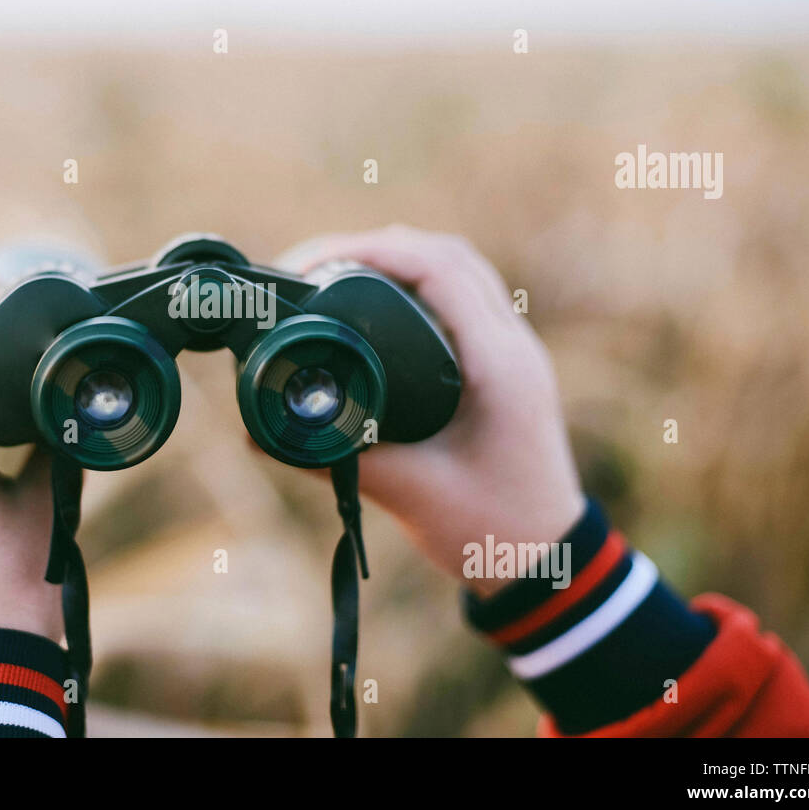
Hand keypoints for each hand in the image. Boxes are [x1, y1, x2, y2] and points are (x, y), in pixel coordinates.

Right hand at [282, 225, 585, 597]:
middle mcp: (511, 343)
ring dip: (392, 257)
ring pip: (454, 267)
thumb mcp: (408, 493)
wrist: (548, 563)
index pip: (436, 267)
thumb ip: (335, 459)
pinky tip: (370, 302)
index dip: (364, 250)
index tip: (304, 265)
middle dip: (369, 246)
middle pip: (443, 253)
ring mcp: (511, 349)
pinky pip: (459, 295)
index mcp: (498, 364)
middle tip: (302, 267)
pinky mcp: (501, 363)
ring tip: (326, 274)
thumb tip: (260, 431)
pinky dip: (411, 283)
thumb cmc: (491, 532)